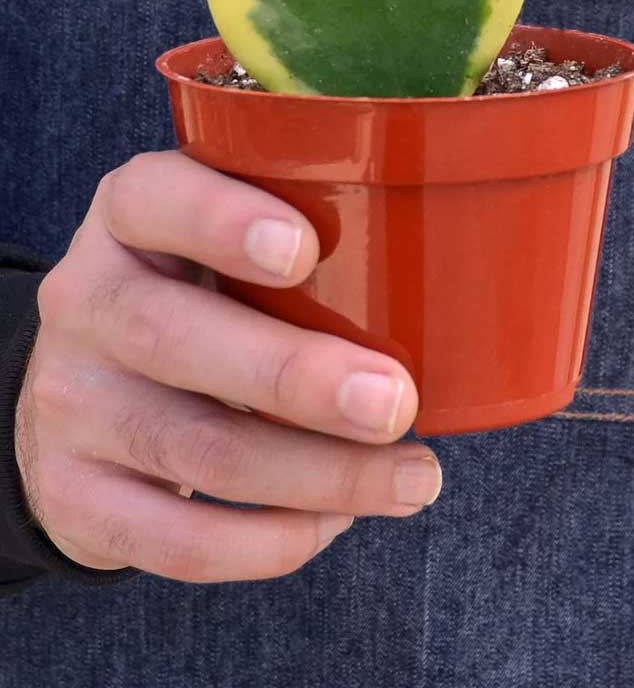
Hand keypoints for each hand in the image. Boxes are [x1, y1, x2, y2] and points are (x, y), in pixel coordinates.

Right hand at [15, 151, 440, 582]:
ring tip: (412, 478)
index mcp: (130, 219)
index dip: (220, 221)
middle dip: (295, 377)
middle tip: (396, 403)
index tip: (306, 250)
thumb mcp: (222, 244)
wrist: (88, 389)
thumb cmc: (201, 297)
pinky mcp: (77, 494)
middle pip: (174, 338)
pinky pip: (177, 540)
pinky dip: (271, 542)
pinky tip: (336, 520)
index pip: (152, 198)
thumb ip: (300, 240)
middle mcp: (86, 301)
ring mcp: (71, 402)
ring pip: (196, 449)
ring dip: (319, 475)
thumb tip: (455, 285)